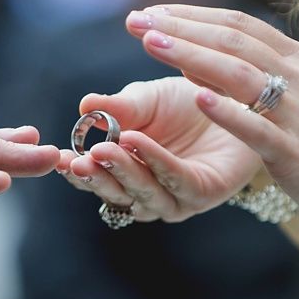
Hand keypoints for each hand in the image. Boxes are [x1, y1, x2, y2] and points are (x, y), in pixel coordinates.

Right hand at [58, 77, 262, 221]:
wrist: (237, 99)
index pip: (97, 179)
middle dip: (96, 176)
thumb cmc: (186, 102)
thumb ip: (117, 108)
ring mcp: (176, 199)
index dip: (77, 172)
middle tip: (79, 159)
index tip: (60, 158)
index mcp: (127, 173)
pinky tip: (137, 141)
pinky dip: (155, 162)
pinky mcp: (204, 194)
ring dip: (122, 171)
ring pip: (144, 193)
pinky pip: (176, 181)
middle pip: (117, 193)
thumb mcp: (145, 99)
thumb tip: (85, 106)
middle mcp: (149, 193)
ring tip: (105, 148)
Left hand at [124, 5, 298, 228]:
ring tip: (150, 43)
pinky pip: (257, 127)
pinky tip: (195, 99)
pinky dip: (227, 110)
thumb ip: (260, 74)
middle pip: (232, 40)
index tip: (153, 10)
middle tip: (135, 20)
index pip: (238, 25)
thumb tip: (204, 58)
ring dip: (191, 55)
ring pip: (239, 74)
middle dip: (179, 27)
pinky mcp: (297, 151)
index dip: (192, 16)